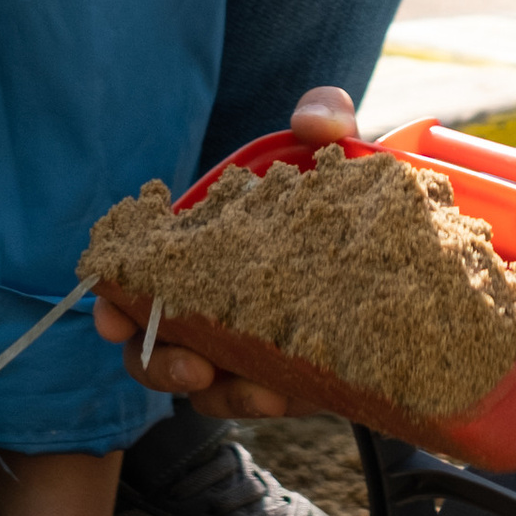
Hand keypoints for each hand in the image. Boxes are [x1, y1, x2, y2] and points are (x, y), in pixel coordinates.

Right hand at [88, 81, 358, 415]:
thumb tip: (314, 123)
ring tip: (260, 392)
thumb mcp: (337, 146)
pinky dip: (265, 399)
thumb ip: (324, 115)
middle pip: (157, 348)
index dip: (115, 301)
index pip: (138, 279)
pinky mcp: (288, 372)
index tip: (111, 316)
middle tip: (193, 368)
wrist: (403, 240)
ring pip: (206, 387)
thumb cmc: (346, 184)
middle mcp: (213, 299)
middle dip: (161, 365)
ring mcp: (247, 342)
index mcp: (204, 246)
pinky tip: (288, 393)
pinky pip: (261, 398)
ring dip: (221, 395)